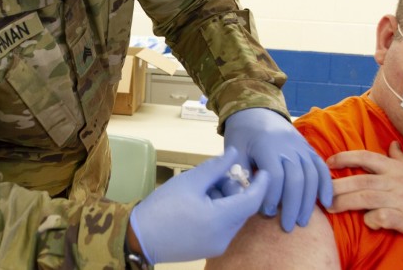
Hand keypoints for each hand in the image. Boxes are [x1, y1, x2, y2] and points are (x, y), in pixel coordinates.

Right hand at [129, 147, 268, 263]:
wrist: (140, 237)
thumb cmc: (163, 206)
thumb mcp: (190, 181)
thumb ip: (216, 167)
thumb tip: (234, 153)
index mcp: (221, 220)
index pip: (252, 201)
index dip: (260, 184)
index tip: (262, 170)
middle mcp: (224, 237)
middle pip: (241, 209)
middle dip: (233, 189)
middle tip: (215, 176)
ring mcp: (217, 246)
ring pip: (231, 218)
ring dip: (224, 200)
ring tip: (202, 188)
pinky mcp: (208, 249)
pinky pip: (222, 227)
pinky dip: (218, 212)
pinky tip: (199, 202)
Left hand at [224, 108, 332, 231]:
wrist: (255, 110)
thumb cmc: (242, 133)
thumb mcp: (234, 149)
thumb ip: (240, 171)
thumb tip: (245, 196)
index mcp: (266, 145)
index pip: (275, 176)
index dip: (271, 197)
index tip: (266, 212)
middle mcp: (287, 145)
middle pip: (296, 178)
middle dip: (292, 205)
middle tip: (287, 226)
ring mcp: (300, 146)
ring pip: (311, 175)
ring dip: (308, 200)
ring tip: (301, 221)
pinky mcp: (308, 148)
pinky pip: (321, 167)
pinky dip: (326, 185)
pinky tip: (326, 203)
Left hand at [327, 141, 402, 245]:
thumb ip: (400, 158)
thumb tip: (391, 144)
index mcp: (396, 168)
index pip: (365, 157)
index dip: (344, 158)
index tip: (327, 162)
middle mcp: (396, 181)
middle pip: (359, 180)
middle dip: (336, 185)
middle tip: (319, 192)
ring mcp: (401, 200)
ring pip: (365, 198)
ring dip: (345, 203)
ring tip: (330, 208)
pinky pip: (383, 217)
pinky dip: (372, 220)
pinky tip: (367, 222)